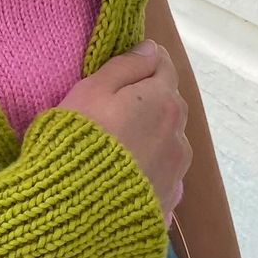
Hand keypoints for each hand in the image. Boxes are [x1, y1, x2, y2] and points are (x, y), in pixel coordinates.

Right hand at [58, 40, 190, 219]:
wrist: (77, 210)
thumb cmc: (80, 140)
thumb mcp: (92, 90)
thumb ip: (125, 66)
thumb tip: (151, 48)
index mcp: (163, 100)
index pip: (163, 65)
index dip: (141, 63)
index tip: (119, 72)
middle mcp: (179, 135)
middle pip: (169, 104)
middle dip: (147, 100)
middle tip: (110, 111)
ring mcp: (176, 172)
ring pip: (168, 141)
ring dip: (151, 138)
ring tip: (117, 149)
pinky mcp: (168, 202)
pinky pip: (162, 176)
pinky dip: (148, 171)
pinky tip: (124, 178)